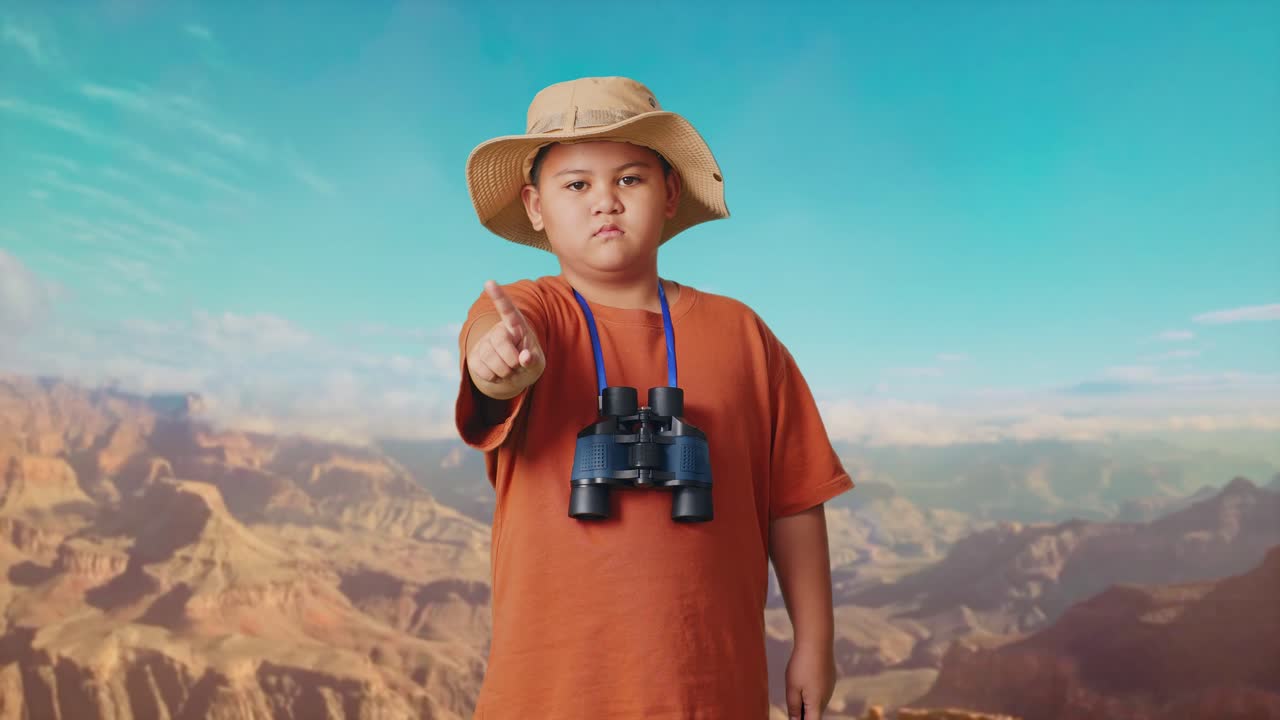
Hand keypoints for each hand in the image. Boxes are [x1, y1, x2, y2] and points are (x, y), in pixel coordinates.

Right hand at [466, 280, 545, 397]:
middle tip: (517, 365)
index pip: (508, 310)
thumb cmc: (529, 363)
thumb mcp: (537, 363)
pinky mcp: (474, 356)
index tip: (489, 282)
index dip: (499, 296)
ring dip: (504, 372)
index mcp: (517, 325)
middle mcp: (499, 330)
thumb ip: (533, 360)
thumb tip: (525, 357)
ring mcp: (485, 342)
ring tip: (509, 370)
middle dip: (512, 361)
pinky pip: (482, 370)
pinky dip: (493, 378)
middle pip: (500, 343)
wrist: (514, 374)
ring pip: (490, 359)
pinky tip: (498, 374)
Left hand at [785, 644, 835, 719]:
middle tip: (792, 707)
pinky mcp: (830, 679)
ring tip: (796, 688)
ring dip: (807, 702)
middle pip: (814, 714)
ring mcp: (830, 688)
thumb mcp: (792, 688)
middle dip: (803, 714)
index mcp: (816, 703)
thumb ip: (793, 707)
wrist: (816, 642)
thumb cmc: (802, 664)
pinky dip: (811, 691)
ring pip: (817, 702)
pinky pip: (820, 691)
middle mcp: (826, 698)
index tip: (794, 718)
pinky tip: (804, 679)